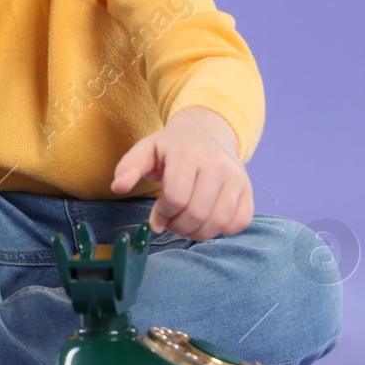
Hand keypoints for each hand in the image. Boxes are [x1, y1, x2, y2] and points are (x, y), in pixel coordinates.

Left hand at [109, 107, 253, 240]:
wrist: (207, 131)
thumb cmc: (171, 147)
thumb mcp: (145, 150)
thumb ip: (128, 168)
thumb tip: (117, 188)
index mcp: (187, 154)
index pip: (176, 198)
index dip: (162, 215)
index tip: (156, 217)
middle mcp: (216, 165)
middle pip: (197, 213)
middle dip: (178, 227)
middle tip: (170, 223)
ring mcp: (236, 178)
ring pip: (219, 222)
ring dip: (198, 233)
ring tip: (186, 225)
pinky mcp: (247, 190)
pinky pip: (240, 222)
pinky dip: (223, 230)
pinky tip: (207, 221)